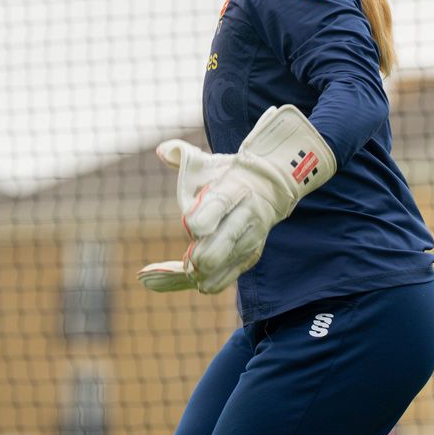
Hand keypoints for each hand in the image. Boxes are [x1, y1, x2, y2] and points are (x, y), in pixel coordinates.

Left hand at [138, 106, 335, 294]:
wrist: (271, 185)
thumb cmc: (230, 174)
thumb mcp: (210, 161)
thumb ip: (182, 155)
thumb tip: (161, 151)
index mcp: (233, 189)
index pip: (216, 208)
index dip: (197, 222)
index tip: (189, 223)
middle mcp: (245, 216)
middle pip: (216, 249)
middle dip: (196, 257)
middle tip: (187, 254)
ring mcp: (249, 240)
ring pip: (219, 268)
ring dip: (196, 273)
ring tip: (185, 267)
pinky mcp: (249, 256)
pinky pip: (224, 279)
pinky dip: (205, 283)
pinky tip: (190, 279)